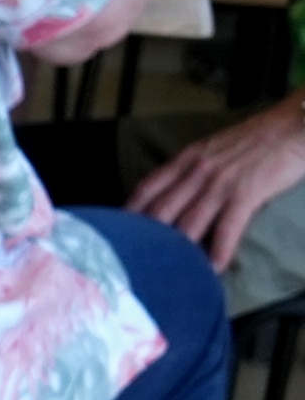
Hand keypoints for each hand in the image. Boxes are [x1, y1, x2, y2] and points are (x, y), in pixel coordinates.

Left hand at [131, 98, 304, 271]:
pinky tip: (212, 269)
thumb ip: (192, 170)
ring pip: (189, 222)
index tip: (114, 234)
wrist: (295, 124)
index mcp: (187, 159)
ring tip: (169, 275)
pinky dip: (218, 250)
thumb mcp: (213, 148)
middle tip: (132, 263)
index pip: (146, 188)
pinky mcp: (247, 192)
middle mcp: (197, 171)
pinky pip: (227, 226)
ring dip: (178, 252)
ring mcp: (221, 183)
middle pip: (160, 211)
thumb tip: (176, 196)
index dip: (128, 213)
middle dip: (145, 240)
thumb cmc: (258, 137)